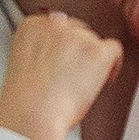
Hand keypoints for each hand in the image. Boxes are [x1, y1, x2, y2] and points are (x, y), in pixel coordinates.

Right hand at [0, 11, 124, 139]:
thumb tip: (60, 52)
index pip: (55, 24)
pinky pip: (115, 49)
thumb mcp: (23, 63)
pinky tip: (104, 80)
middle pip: (78, 30)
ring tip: (81, 84)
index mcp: (31, 26)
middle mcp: (54, 24)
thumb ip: (41, 49)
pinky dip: (113, 65)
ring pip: (95, 41)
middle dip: (78, 51)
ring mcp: (78, 35)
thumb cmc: (25, 101)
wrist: (32, 115)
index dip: (61, 46)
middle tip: (73, 76)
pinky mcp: (97, 50)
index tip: (61, 60)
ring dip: (92, 60)